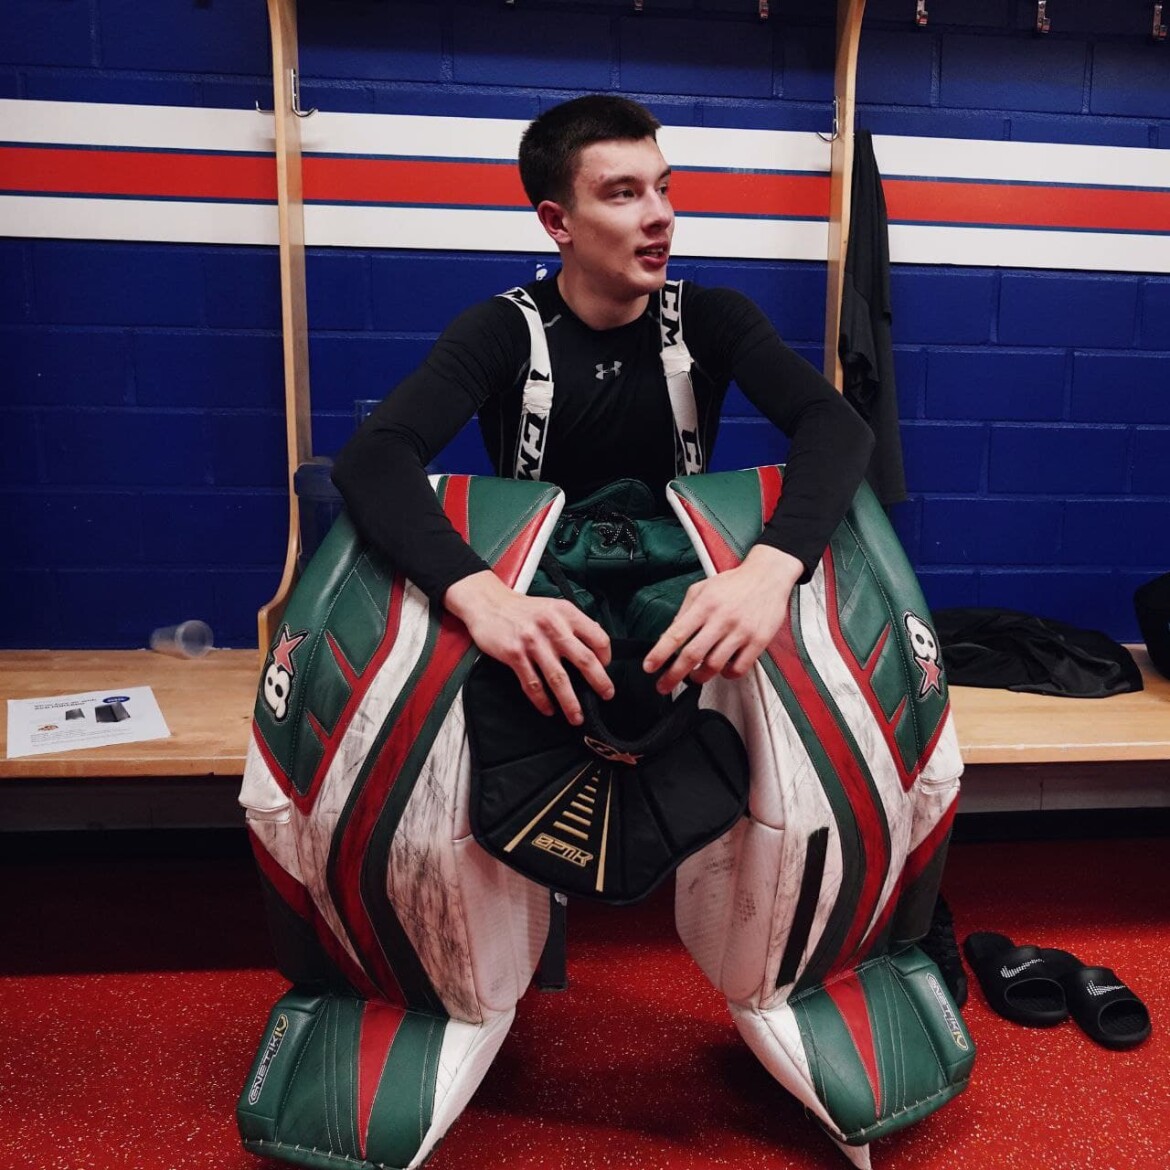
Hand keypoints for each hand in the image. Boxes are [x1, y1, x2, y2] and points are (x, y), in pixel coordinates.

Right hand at [444, 570, 612, 724]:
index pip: (598, 638)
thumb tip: (597, 645)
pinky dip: (542, 700)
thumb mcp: (555, 607)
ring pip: (558, 679)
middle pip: (584, 660)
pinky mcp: (514, 654)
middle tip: (606, 696)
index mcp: (567, 613)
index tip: (604, 668)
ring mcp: (533, 642)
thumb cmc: (525, 609)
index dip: (606, 657)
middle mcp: (552, 627)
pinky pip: (532, 684)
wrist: (489, 603)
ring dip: (570, 702)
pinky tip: (549, 709)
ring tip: (577, 716)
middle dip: (599, 682)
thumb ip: (575, 624)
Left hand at [642, 545, 803, 693]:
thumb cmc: (734, 583)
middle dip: (673, 675)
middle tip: (664, 685)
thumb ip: (684, 612)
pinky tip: (722, 670)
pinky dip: (726, 675)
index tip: (649, 667)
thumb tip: (668, 636)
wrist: (768, 576)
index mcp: (705, 605)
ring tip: (695, 677)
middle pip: (692, 655)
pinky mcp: (758, 641)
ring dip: (700, 677)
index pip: (676, 633)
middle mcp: (722, 619)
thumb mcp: (701, 589)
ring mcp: (741, 631)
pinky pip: (739, 668)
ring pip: (714, 665)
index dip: (659, 653)